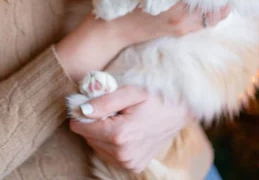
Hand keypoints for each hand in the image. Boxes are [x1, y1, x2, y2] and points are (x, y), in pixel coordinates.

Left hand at [70, 85, 189, 172]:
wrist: (179, 111)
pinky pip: (108, 154)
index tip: (93, 101)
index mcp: (120, 135)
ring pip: (96, 146)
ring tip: (120, 118)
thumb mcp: (131, 91)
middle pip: (87, 136)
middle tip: (112, 108)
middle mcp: (123, 154)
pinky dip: (110, 142)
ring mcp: (128, 163)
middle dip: (94, 121)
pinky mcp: (133, 166)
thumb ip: (104, 101)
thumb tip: (81, 110)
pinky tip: (124, 130)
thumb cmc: (155, 96)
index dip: (83, 112)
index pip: (80, 126)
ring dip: (102, 132)